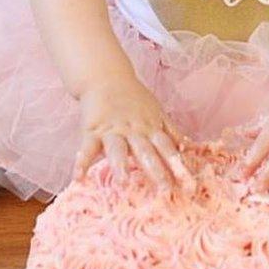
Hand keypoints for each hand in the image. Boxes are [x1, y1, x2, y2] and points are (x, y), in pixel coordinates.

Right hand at [73, 78, 195, 192]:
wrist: (106, 77)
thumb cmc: (133, 98)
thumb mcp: (156, 112)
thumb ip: (170, 131)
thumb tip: (189, 147)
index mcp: (150, 128)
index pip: (166, 147)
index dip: (177, 164)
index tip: (188, 182)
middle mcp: (133, 131)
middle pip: (146, 151)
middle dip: (156, 170)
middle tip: (165, 190)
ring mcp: (112, 130)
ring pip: (117, 149)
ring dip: (120, 164)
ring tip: (123, 182)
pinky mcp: (92, 130)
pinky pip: (87, 148)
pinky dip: (81, 162)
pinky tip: (78, 178)